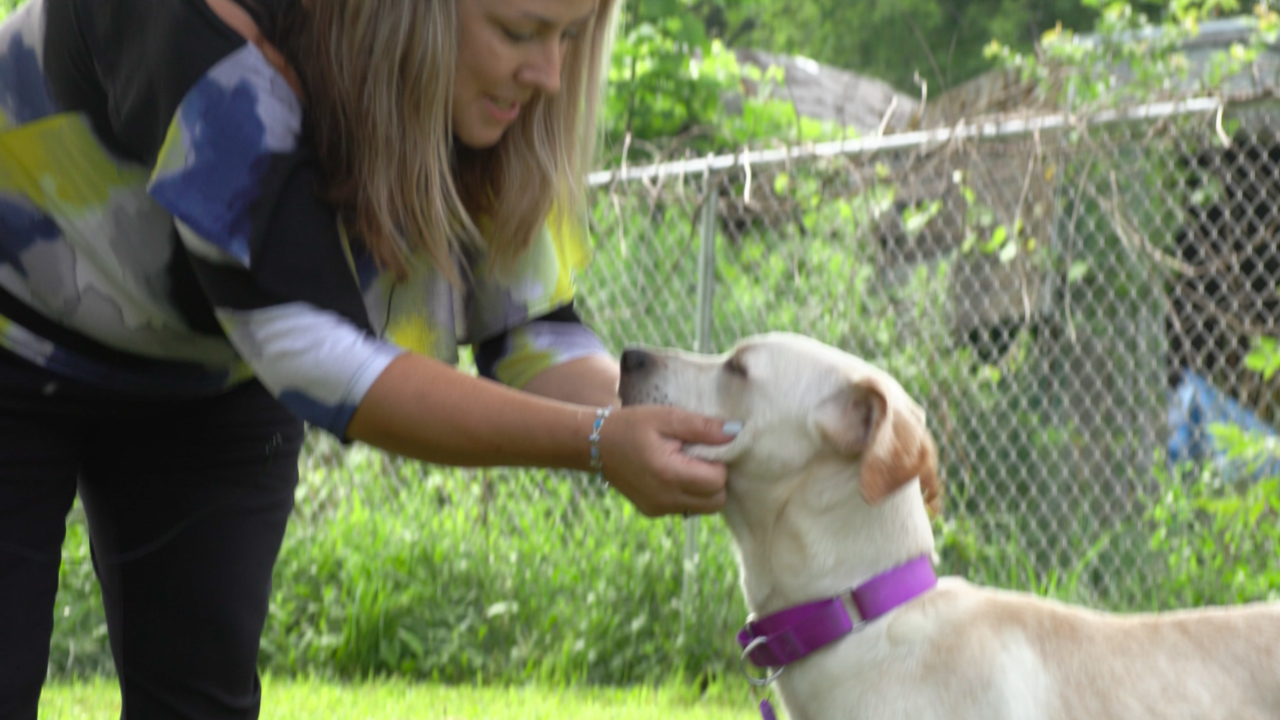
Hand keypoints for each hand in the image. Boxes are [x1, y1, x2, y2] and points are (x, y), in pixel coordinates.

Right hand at [595, 405, 736, 516]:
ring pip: (704, 508)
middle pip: (716, 501)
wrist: (595, 445)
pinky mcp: (653, 512)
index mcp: (669, 474)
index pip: (718, 481)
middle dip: (716, 479)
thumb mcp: (666, 417)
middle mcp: (665, 498)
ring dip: (704, 489)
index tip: (705, 447)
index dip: (719, 463)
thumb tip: (736, 432)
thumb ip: (702, 427)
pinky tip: (675, 474)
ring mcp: (658, 509)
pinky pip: (686, 508)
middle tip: (699, 457)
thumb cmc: (632, 425)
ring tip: (687, 465)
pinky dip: (689, 494)